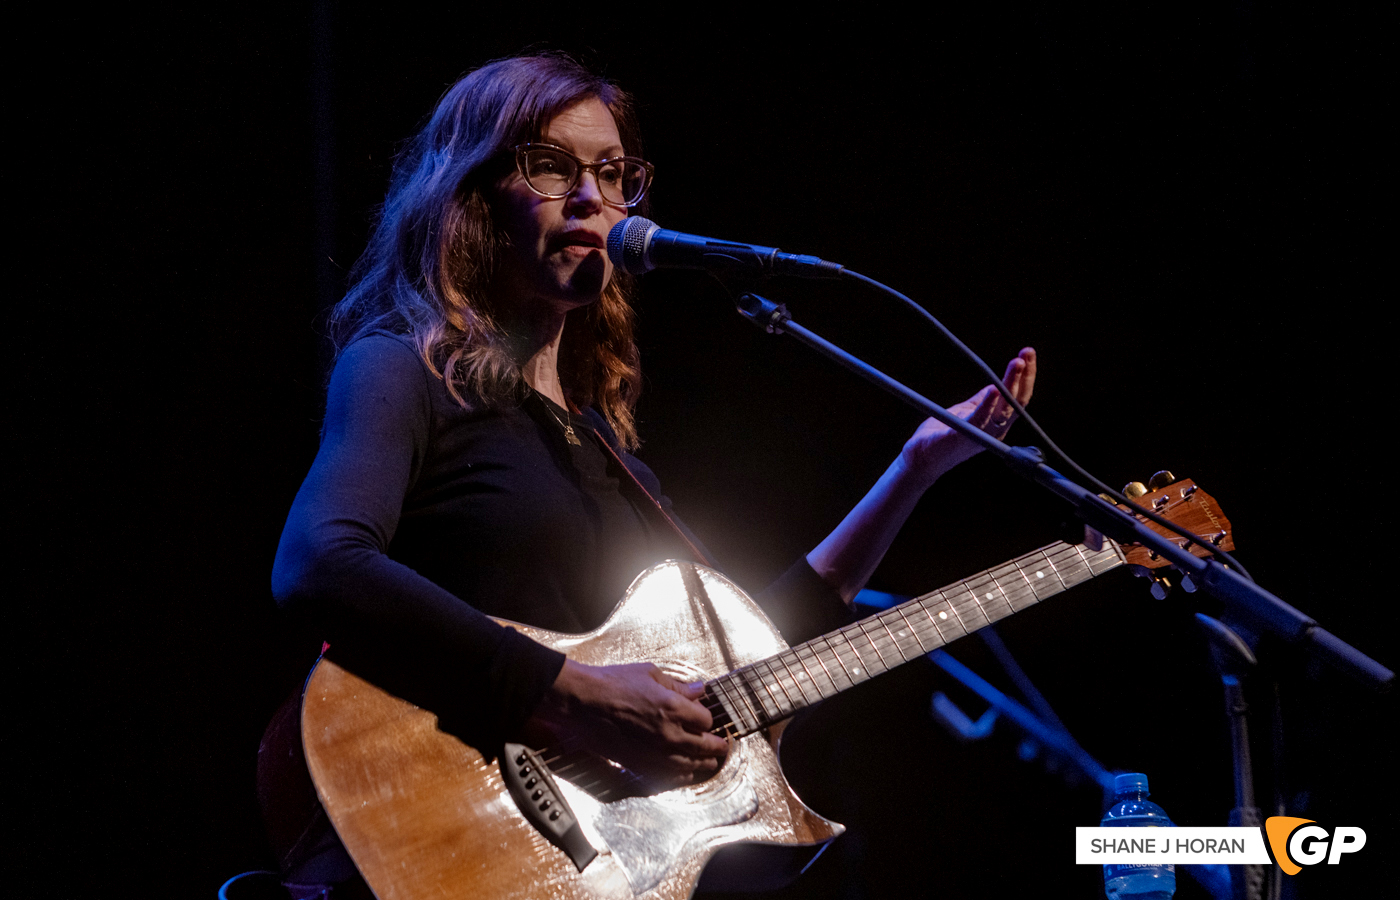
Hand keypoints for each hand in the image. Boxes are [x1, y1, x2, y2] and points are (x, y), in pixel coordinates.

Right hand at [529, 660, 728, 787]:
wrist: (582, 702)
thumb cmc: (612, 683)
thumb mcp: (649, 674)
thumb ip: (678, 686)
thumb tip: (698, 690)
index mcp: (673, 707)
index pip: (706, 720)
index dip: (707, 718)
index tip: (704, 717)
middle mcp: (668, 734)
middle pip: (705, 747)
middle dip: (716, 746)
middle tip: (722, 746)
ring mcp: (655, 752)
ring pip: (690, 765)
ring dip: (703, 763)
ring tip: (709, 761)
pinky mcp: (640, 765)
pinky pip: (670, 776)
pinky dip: (681, 775)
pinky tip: (685, 771)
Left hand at [902, 347, 1036, 483]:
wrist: (921, 457)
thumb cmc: (943, 435)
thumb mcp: (967, 412)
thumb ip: (982, 401)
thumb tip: (996, 385)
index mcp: (997, 424)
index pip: (1019, 399)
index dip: (1026, 377)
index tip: (1028, 354)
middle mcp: (995, 431)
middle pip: (1018, 402)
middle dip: (1025, 376)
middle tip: (1027, 353)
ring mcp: (981, 436)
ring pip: (1004, 409)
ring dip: (1011, 384)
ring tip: (1017, 363)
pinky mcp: (962, 437)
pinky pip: (979, 419)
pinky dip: (988, 404)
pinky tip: (994, 389)